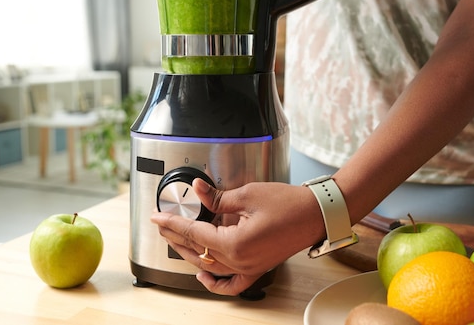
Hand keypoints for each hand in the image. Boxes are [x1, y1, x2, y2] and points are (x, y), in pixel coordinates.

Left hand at [150, 178, 324, 295]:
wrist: (315, 214)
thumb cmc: (288, 204)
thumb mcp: (248, 195)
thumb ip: (217, 196)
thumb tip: (198, 190)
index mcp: (235, 243)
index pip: (194, 233)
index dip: (173, 223)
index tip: (158, 217)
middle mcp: (240, 261)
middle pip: (198, 251)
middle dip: (176, 237)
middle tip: (162, 225)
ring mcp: (248, 267)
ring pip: (209, 266)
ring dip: (189, 253)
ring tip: (175, 240)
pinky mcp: (257, 268)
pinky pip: (232, 283)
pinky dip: (215, 283)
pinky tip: (202, 276)